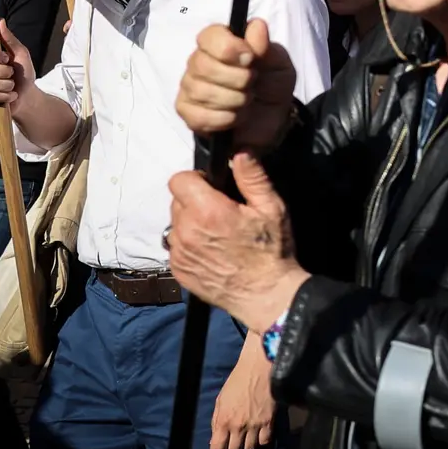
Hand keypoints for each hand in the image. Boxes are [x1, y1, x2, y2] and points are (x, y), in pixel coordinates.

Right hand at [0, 19, 33, 111]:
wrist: (26, 96)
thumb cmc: (22, 73)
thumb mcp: (21, 54)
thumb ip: (10, 39)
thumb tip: (0, 20)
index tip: (6, 58)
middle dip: (4, 73)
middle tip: (11, 74)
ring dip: (6, 85)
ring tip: (11, 85)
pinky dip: (4, 96)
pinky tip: (8, 95)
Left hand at [167, 153, 308, 330]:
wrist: (265, 295)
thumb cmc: (272, 250)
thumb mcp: (272, 208)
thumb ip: (253, 177)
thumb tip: (240, 152)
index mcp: (208, 211)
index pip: (179, 180)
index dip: (197, 179)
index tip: (214, 187)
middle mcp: (186, 231)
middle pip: (177, 201)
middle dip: (195, 200)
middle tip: (221, 211)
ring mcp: (179, 253)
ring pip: (175, 223)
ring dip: (190, 222)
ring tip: (216, 233)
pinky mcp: (177, 270)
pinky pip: (176, 246)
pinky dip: (189, 243)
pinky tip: (211, 250)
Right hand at [176, 21, 297, 151]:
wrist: (271, 118)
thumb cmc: (271, 83)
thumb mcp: (279, 64)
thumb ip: (266, 47)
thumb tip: (257, 26)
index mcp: (221, 42)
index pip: (209, 36)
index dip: (229, 47)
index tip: (250, 59)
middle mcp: (199, 61)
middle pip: (203, 66)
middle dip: (237, 79)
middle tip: (253, 83)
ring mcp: (189, 87)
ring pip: (201, 92)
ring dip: (234, 100)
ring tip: (247, 101)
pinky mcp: (187, 112)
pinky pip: (199, 116)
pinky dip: (224, 119)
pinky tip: (235, 116)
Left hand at [209, 336, 275, 448]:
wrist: (258, 368)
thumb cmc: (237, 381)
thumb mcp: (220, 401)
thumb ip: (217, 422)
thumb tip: (216, 439)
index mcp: (223, 421)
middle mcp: (238, 427)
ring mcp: (255, 425)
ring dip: (246, 447)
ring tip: (247, 441)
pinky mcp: (269, 421)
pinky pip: (265, 441)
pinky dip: (261, 441)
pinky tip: (259, 436)